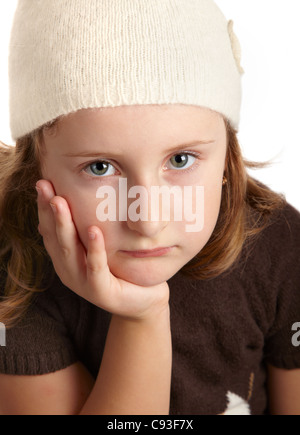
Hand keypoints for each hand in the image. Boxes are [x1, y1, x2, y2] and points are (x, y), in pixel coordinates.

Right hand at [36, 180, 169, 319]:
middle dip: (48, 210)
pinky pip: (96, 269)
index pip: (49, 228)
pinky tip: (94, 230)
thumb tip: (77, 197)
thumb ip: (86, 226)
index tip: (43, 182)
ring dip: (64, 225)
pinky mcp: (100, 292)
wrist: (143, 299)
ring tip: (60, 202)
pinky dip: (94, 249)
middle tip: (44, 185)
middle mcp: (68, 269)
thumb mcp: (100, 244)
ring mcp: (81, 282)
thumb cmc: (121, 267)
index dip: (44, 206)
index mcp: (66, 256)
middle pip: (54, 236)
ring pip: (69, 251)